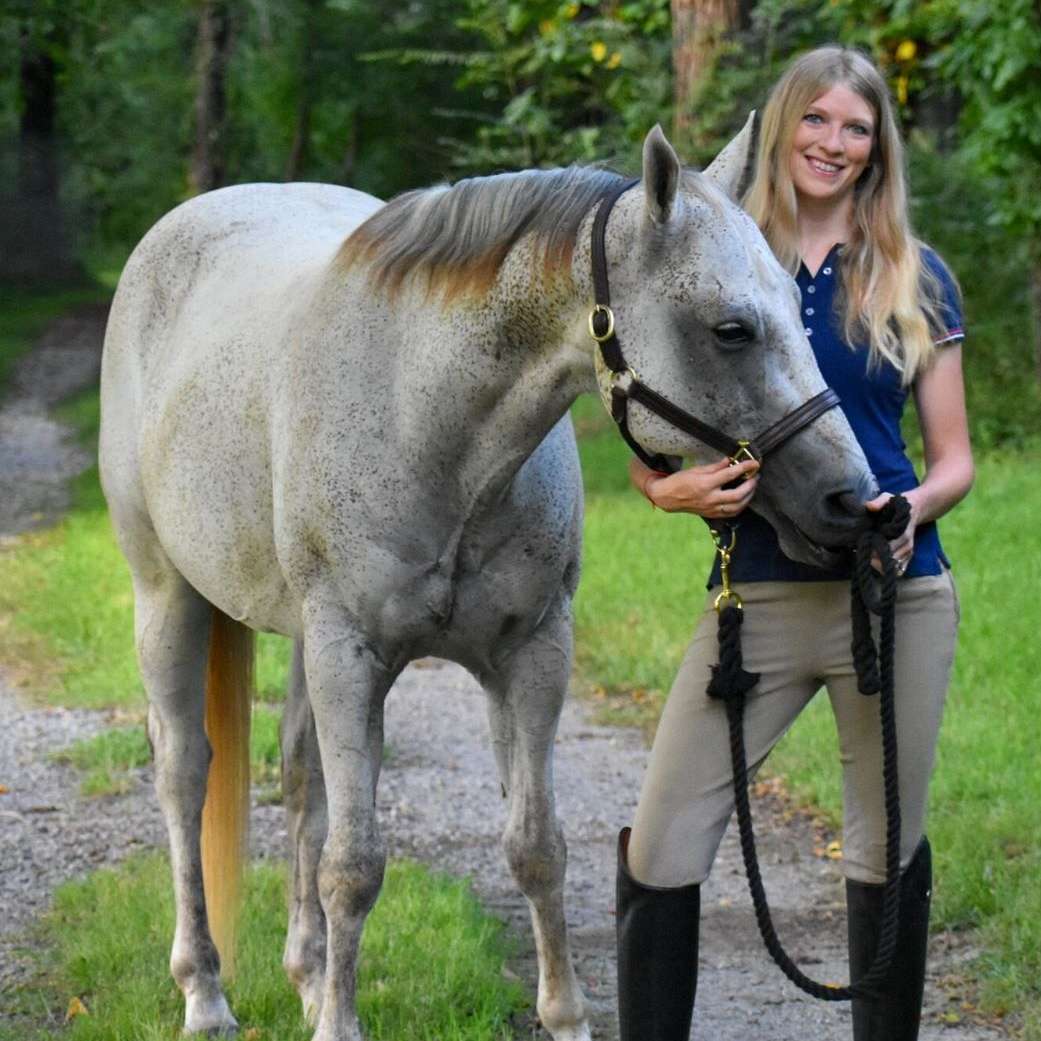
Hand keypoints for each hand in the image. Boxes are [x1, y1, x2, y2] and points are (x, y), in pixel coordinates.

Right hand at [630, 456, 759, 519]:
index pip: (730, 474)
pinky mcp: (711, 514)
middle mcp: (710, 498)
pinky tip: (744, 498)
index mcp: (705, 484)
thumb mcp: (696, 470)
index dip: (745, 467)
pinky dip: (741, 505)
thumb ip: (715, 467)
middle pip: (738, 494)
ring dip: (748, 496)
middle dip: (751, 485)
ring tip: (752, 487)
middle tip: (755, 476)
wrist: (667, 498)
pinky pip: (731, 513)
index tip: (755, 463)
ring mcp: (711, 508)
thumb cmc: (680, 481)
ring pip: (737, 506)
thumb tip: (731, 461)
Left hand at [864, 491, 919, 574]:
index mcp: (903, 531)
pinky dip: (889, 570)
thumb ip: (879, 501)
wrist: (917, 507)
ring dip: (881, 566)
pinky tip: (878, 565)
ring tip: (868, 559)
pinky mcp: (909, 554)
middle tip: (864, 554)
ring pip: (896, 566)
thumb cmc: (898, 503)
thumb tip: (869, 506)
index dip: (877, 550)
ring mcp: (909, 550)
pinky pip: (901, 569)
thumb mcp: (888, 497)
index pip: (890, 546)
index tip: (866, 548)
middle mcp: (907, 543)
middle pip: (892, 559)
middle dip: (876, 560)